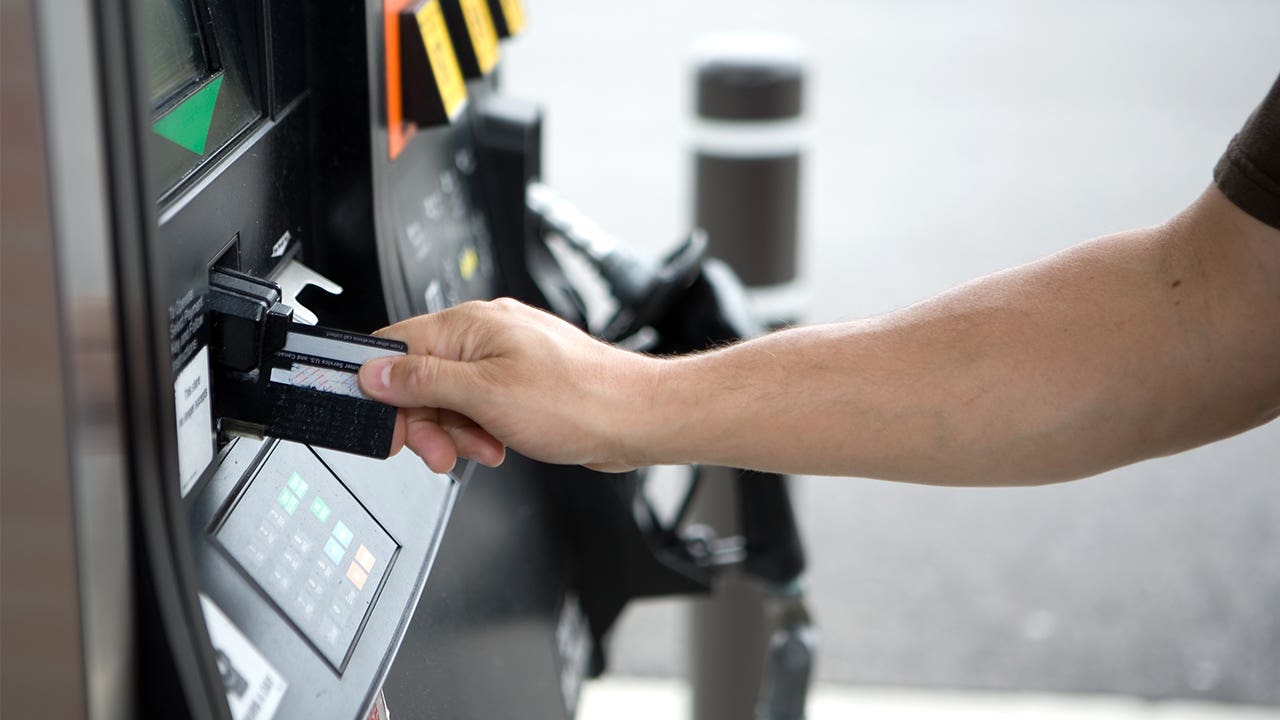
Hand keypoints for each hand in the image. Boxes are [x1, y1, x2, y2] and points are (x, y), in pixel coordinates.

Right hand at [358, 298, 659, 473]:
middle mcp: (484, 334)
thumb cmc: (579, 400)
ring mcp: (503, 358)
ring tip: (482, 446)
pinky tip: (496, 443)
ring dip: (455, 431)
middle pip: (420, 378)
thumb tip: (375, 372)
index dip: (380, 388)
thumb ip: (423, 381)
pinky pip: (477, 406)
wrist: (635, 418)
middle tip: (437, 451)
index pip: (395, 346)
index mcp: (469, 325)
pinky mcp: (519, 382)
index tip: (383, 423)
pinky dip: (478, 429)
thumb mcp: (485, 395)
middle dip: (424, 421)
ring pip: (449, 398)